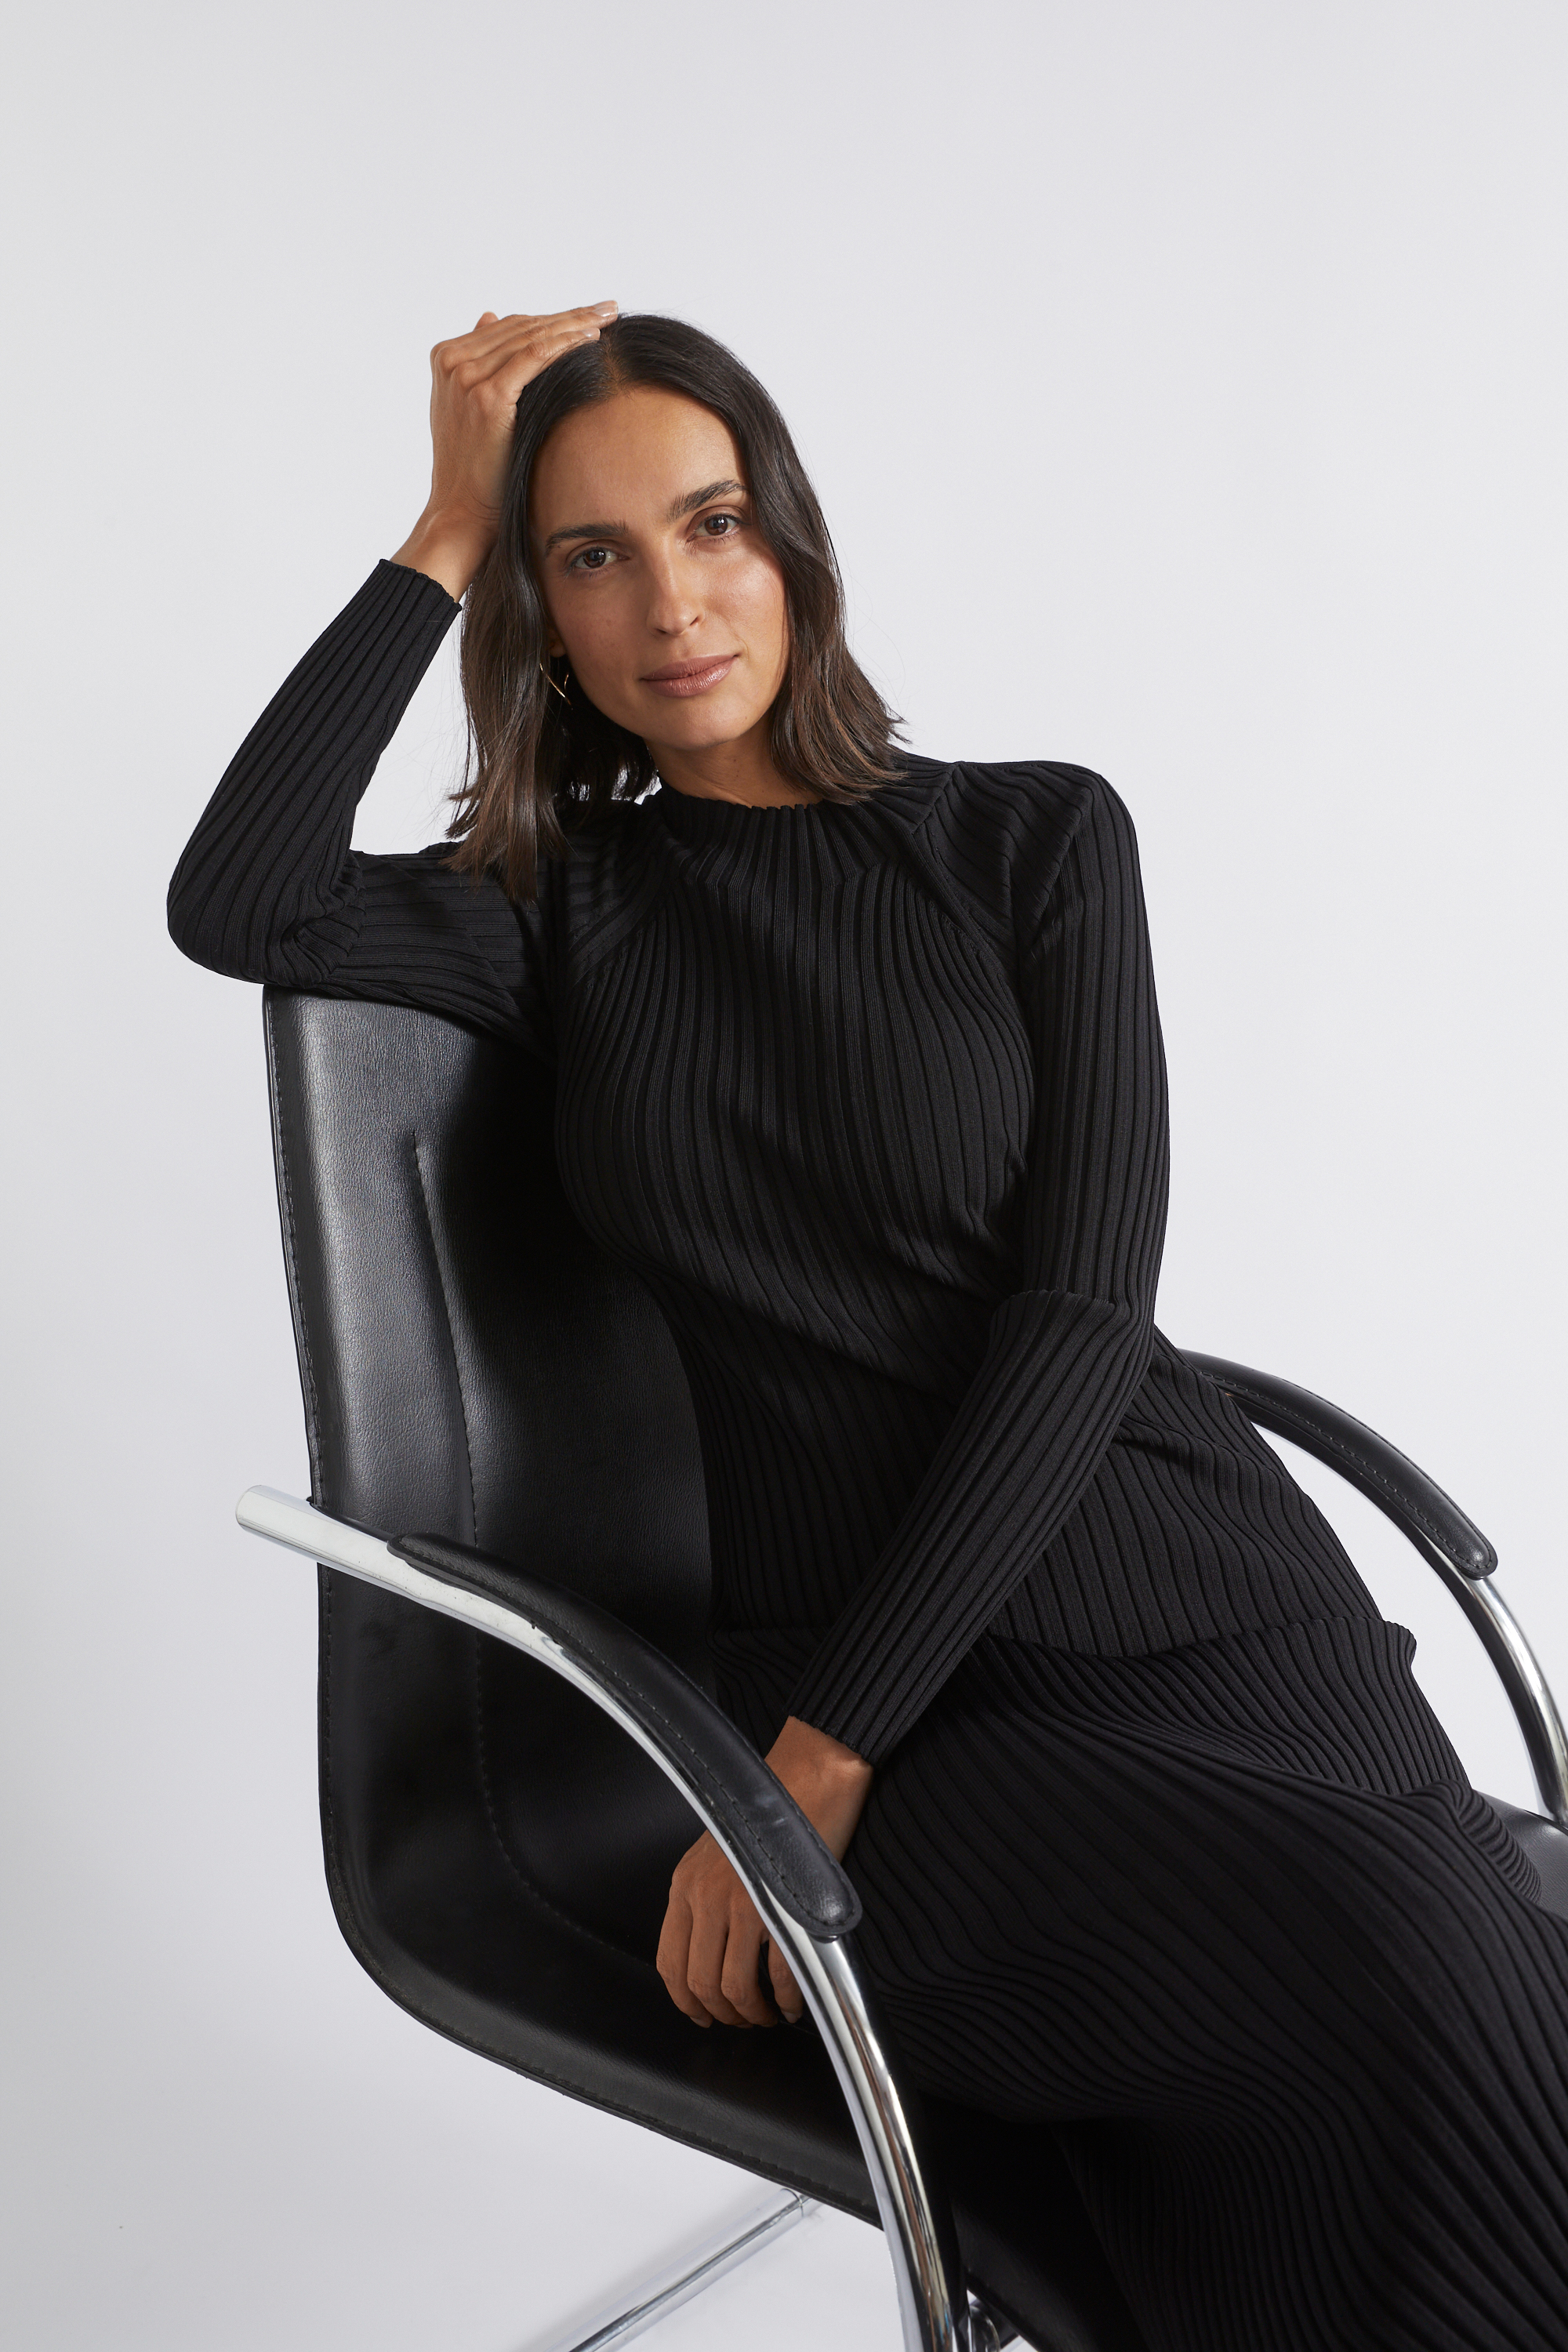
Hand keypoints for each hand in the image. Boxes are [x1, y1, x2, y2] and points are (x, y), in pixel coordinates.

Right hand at [391, 300, 617, 598]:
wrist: (463, 512)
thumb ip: (481, 363)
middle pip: (522, 326)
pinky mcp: (487, 395)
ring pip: (532, 337)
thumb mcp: (471, 408)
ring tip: (608, 318)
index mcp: (446, 358)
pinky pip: (535, 357)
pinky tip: (593, 339)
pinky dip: (565, 344)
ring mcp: (467, 376)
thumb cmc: (475, 471)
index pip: (509, 327)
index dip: (550, 318)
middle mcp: (453, 360)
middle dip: (569, 315)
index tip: (586, 314)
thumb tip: (489, 316)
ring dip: (574, 324)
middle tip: (609, 308)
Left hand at [656, 1717, 872, 2028]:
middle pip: (701, 1984)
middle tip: (749, 2019)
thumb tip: (714, 1952)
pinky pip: (779, 1976)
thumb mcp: (720, 1853)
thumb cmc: (770, 1811)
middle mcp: (705, 1895)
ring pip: (735, 1988)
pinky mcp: (779, 1908)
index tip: (705, 2015)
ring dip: (756, 2013)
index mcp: (685, 1884)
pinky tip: (796, 2000)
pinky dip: (787, 1999)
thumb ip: (708, 1898)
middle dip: (726, 2014)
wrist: (810, 1774)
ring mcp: (741, 1902)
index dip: (687, 2001)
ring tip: (773, 2013)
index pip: (669, 1963)